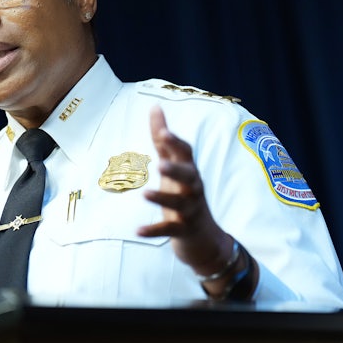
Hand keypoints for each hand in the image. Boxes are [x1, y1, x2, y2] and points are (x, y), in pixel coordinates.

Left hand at [137, 105, 233, 277]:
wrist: (204, 236)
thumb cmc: (184, 192)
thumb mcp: (174, 165)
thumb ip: (162, 138)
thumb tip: (155, 106)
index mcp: (189, 170)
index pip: (186, 153)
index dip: (176, 143)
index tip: (163, 132)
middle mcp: (192, 188)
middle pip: (189, 177)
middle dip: (176, 170)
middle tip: (160, 165)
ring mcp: (189, 210)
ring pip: (179, 203)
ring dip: (162, 198)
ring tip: (144, 194)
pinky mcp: (183, 230)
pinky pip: (169, 229)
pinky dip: (154, 230)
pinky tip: (137, 230)